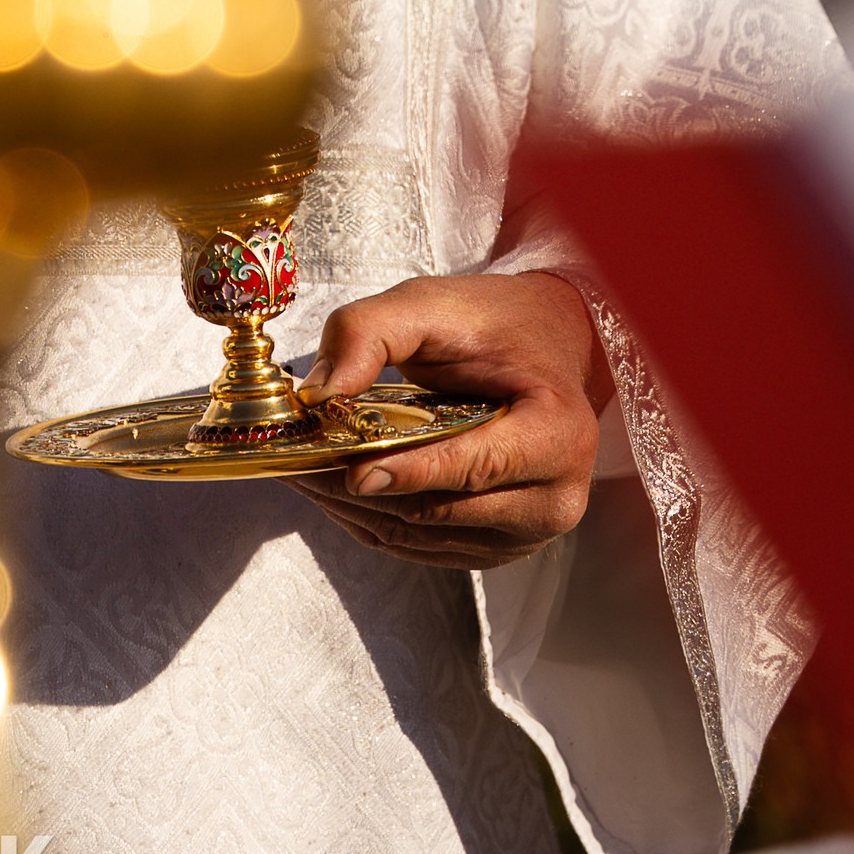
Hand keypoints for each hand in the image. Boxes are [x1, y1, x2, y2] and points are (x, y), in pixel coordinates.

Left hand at [301, 268, 608, 569]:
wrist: (542, 346)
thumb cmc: (494, 324)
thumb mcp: (431, 304)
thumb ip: (371, 333)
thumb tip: (321, 391)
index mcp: (558, 435)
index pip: (475, 467)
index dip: (412, 472)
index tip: (354, 471)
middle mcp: (553, 499)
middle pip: (440, 510)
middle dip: (361, 490)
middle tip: (296, 461)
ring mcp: (526, 533)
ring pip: (423, 537)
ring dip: (357, 509)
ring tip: (303, 471)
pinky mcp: (496, 546)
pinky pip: (423, 549)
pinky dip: (374, 521)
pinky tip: (335, 490)